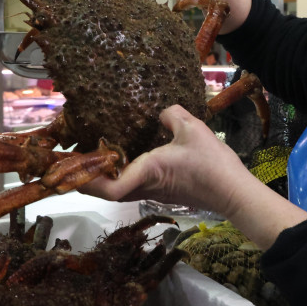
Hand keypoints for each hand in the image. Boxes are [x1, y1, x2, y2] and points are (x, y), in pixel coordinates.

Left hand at [80, 104, 249, 214]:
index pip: (107, 189)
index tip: (73, 166)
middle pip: (106, 191)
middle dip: (87, 177)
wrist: (233, 192)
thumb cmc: (211, 163)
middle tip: (75, 157)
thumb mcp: (192, 128)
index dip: (86, 181)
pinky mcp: (163, 192)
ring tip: (97, 154)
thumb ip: (171, 114)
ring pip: (119, 189)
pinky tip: (126, 156)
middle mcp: (145, 187)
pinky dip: (122, 174)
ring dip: (104, 176)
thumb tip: (161, 113)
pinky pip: (133, 185)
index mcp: (147, 171)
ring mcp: (153, 193)